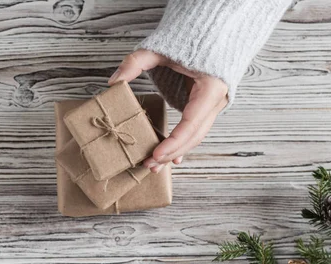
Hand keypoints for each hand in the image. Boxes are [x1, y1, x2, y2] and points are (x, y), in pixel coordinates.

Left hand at [109, 50, 227, 172]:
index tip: (155, 155)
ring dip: (175, 152)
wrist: (211, 32)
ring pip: (195, 137)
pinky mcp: (206, 107)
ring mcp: (214, 105)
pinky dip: (180, 143)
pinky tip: (168, 157)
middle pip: (194, 136)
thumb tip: (114, 81)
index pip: (191, 123)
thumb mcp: (160, 47)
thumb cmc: (189, 39)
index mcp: (211, 87)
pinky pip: (194, 130)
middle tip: (148, 165)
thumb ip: (136, 61)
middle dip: (171, 153)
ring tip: (153, 165)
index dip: (173, 142)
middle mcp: (216, 100)